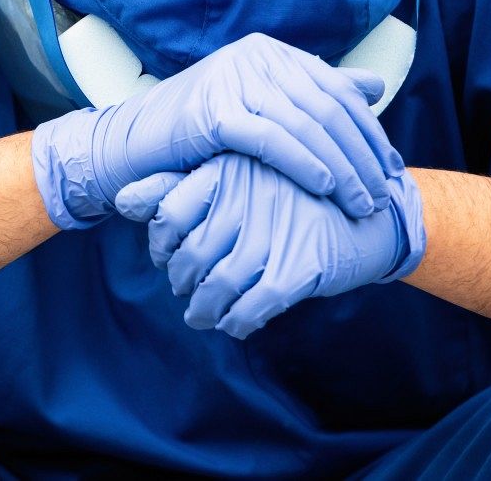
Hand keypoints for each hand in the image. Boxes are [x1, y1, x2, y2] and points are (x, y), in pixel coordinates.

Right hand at [31, 33, 402, 229]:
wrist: (132, 147)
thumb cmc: (198, 135)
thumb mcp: (260, 108)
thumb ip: (314, 95)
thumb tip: (373, 86)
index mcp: (269, 52)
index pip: (335, 90)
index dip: (368, 131)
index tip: (390, 169)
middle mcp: (254, 56)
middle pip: (327, 107)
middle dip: (361, 154)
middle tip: (382, 193)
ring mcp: (232, 79)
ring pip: (306, 124)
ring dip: (341, 167)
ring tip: (360, 201)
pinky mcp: (213, 110)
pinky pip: (272, 139)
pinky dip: (304, 163)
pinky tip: (324, 187)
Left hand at [134, 153, 425, 338]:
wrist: (371, 212)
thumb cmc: (292, 194)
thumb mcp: (236, 177)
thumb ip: (175, 186)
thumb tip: (119, 199)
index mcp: (228, 168)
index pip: (168, 212)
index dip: (162, 244)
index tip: (170, 256)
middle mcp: (246, 197)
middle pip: (190, 256)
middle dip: (183, 282)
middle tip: (187, 289)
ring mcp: (274, 232)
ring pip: (218, 286)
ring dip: (204, 310)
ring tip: (203, 314)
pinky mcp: (300, 267)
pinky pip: (253, 307)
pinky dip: (237, 321)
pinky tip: (236, 322)